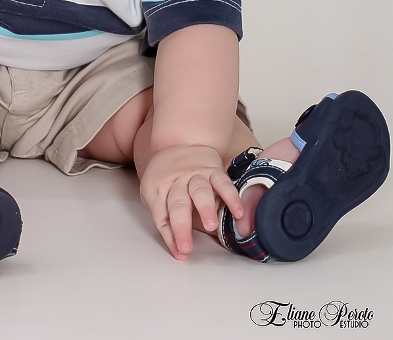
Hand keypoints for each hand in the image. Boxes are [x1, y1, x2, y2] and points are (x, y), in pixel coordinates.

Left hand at [139, 144, 244, 259]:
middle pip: (177, 205)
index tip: (180, 252)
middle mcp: (175, 181)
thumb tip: (178, 250)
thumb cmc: (167, 174)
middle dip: (181, 227)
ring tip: (210, 226)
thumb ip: (164, 218)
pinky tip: (238, 212)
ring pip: (200, 192)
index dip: (170, 236)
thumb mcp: (154, 192)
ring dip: (205, 209)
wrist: (181, 140)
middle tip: (187, 247)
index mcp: (157, 188)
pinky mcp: (213, 170)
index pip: (161, 216)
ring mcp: (195, 175)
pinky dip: (231, 197)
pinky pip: (223, 183)